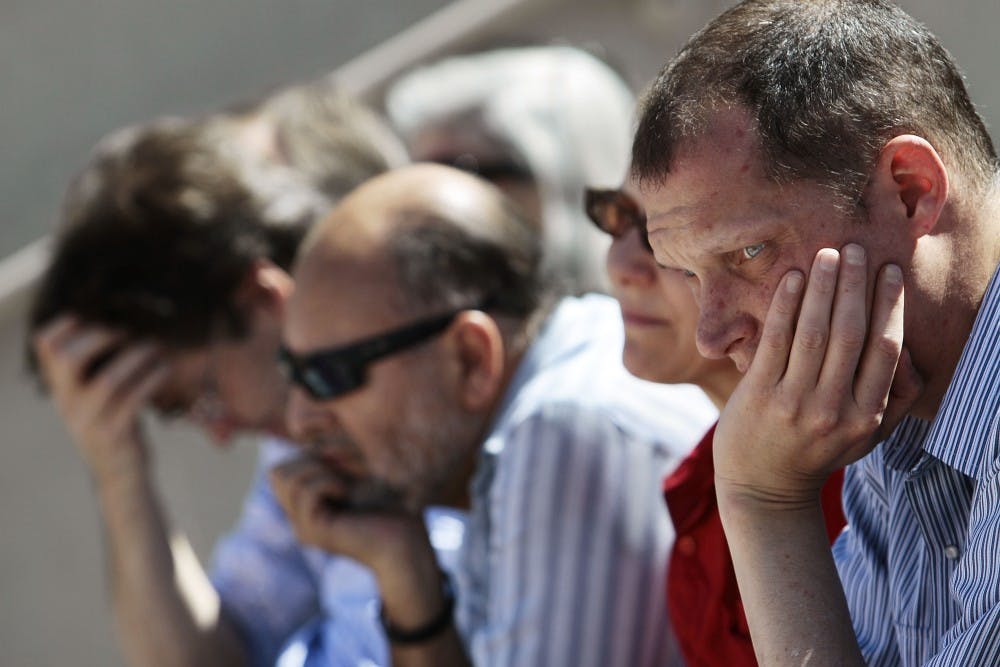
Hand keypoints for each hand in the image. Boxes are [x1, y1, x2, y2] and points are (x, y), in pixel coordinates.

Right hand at [33, 315, 168, 485]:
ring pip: (109, 380)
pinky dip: (152, 379)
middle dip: (99, 337)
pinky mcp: (115, 434)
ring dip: (136, 358)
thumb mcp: (96, 400)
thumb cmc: (115, 427)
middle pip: (68, 359)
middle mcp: (69, 404)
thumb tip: (115, 328)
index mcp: (62, 391)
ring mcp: (90, 421)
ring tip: (154, 348)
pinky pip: (134, 400)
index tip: (87, 318)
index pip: (45, 349)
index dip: (62, 328)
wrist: (121, 477)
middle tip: (124, 334)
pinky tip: (164, 369)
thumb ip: (94, 372)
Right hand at [269, 456, 429, 571]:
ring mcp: (303, 526)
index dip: (306, 452)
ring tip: (344, 480)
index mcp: (308, 505)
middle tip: (340, 469)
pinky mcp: (313, 531)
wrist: (407, 545)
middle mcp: (300, 517)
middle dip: (307, 459)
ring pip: (284, 478)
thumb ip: (338, 458)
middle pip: (276, 472)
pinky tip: (348, 490)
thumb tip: (320, 422)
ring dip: (317, 468)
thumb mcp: (362, 475)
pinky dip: (326, 481)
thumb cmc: (395, 507)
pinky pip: (304, 492)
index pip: (282, 468)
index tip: (339, 454)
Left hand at [714, 244, 922, 508]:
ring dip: (824, 288)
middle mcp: (833, 410)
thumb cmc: (817, 451)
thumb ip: (893, 401)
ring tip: (828, 254)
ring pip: (814, 333)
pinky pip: (775, 340)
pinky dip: (786, 306)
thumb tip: (914, 357)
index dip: (889, 306)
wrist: (762, 487)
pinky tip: (793, 278)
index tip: (890, 272)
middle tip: (858, 249)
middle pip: (851, 334)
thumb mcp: (865, 437)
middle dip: (857, 286)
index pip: (885, 350)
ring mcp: (794, 403)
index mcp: (866, 417)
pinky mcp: (759, 396)